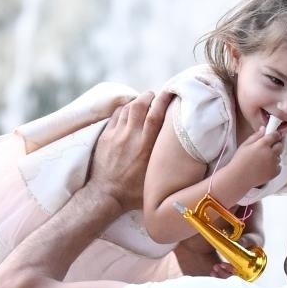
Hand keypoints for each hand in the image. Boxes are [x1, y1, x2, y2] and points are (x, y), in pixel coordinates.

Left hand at [88, 90, 171, 211]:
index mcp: (146, 147)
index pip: (156, 115)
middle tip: (155, 97)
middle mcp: (131, 137)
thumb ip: (166, 162)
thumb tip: (181, 154)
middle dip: (149, 96)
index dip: (164, 100)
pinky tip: (128, 112)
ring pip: (127, 108)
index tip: (171, 92)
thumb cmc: (133, 192)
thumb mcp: (156, 178)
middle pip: (140, 105)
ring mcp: (116, 135)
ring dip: (136, 102)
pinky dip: (124, 110)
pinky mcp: (105, 137)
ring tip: (143, 103)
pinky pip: (115, 115)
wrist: (105, 195)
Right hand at [230, 126, 283, 188]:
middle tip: (267, 149)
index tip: (273, 136)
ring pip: (279, 156)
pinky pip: (278, 166)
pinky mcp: (274, 172)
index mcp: (262, 144)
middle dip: (275, 145)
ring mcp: (273, 163)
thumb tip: (264, 128)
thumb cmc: (239, 161)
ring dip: (274, 156)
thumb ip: (256, 136)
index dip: (275, 135)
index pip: (275, 135)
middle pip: (280, 145)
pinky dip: (274, 166)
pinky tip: (264, 167)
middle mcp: (270, 153)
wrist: (238, 178)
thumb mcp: (245, 145)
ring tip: (262, 160)